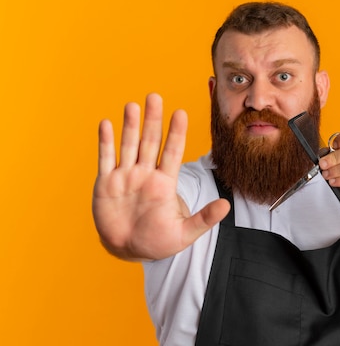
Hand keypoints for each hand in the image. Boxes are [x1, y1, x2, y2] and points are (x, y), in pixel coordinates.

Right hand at [92, 93, 229, 259]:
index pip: (172, 153)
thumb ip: (204, 218)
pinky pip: (106, 159)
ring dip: (130, 126)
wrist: (129, 249)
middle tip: (155, 96)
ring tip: (133, 105)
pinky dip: (105, 143)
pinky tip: (106, 124)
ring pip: (128, 146)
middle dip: (152, 120)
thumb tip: (227, 205)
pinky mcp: (106, 184)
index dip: (176, 133)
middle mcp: (145, 175)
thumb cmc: (158, 242)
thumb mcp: (185, 233)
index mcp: (165, 184)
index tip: (181, 113)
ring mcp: (125, 177)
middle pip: (150, 142)